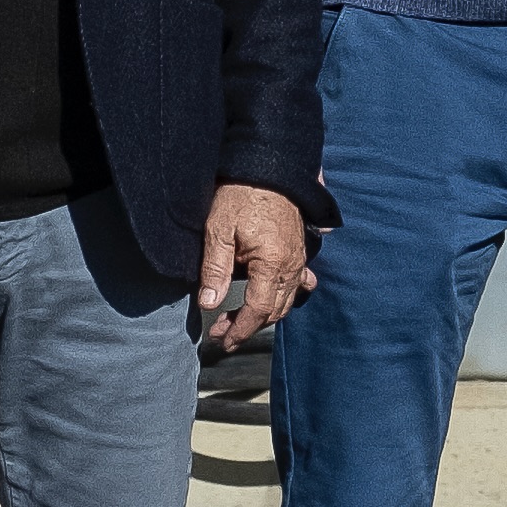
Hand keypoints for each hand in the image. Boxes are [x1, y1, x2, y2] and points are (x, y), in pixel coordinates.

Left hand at [197, 183, 315, 353]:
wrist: (267, 165)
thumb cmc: (240, 193)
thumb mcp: (218, 229)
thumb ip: (214, 269)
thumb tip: (208, 304)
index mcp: (273, 263)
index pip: (259, 310)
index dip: (240, 330)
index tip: (222, 341)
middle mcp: (292, 265)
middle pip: (274, 310)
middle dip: (247, 326)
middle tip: (221, 332)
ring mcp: (299, 258)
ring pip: (286, 300)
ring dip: (263, 314)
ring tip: (236, 319)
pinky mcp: (299, 249)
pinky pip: (298, 282)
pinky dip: (285, 295)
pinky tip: (275, 298)